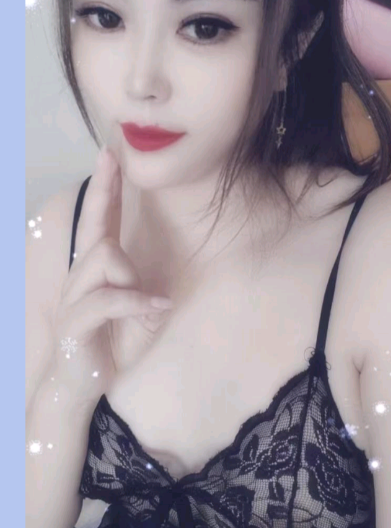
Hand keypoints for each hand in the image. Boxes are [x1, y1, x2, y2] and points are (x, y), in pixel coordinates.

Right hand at [50, 146, 172, 405]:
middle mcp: (80, 277)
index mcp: (96, 270)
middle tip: (110, 159)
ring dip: (131, 275)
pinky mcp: (75, 323)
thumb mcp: (137, 316)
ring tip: (147, 301)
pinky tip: (157, 308)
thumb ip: (145, 296)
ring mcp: (74, 298)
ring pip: (103, 257)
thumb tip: (162, 294)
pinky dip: (136, 302)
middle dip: (103, 191)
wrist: (78, 387)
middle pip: (94, 226)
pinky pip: (108, 299)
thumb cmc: (109, 344)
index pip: (100, 221)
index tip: (110, 156)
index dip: (106, 189)